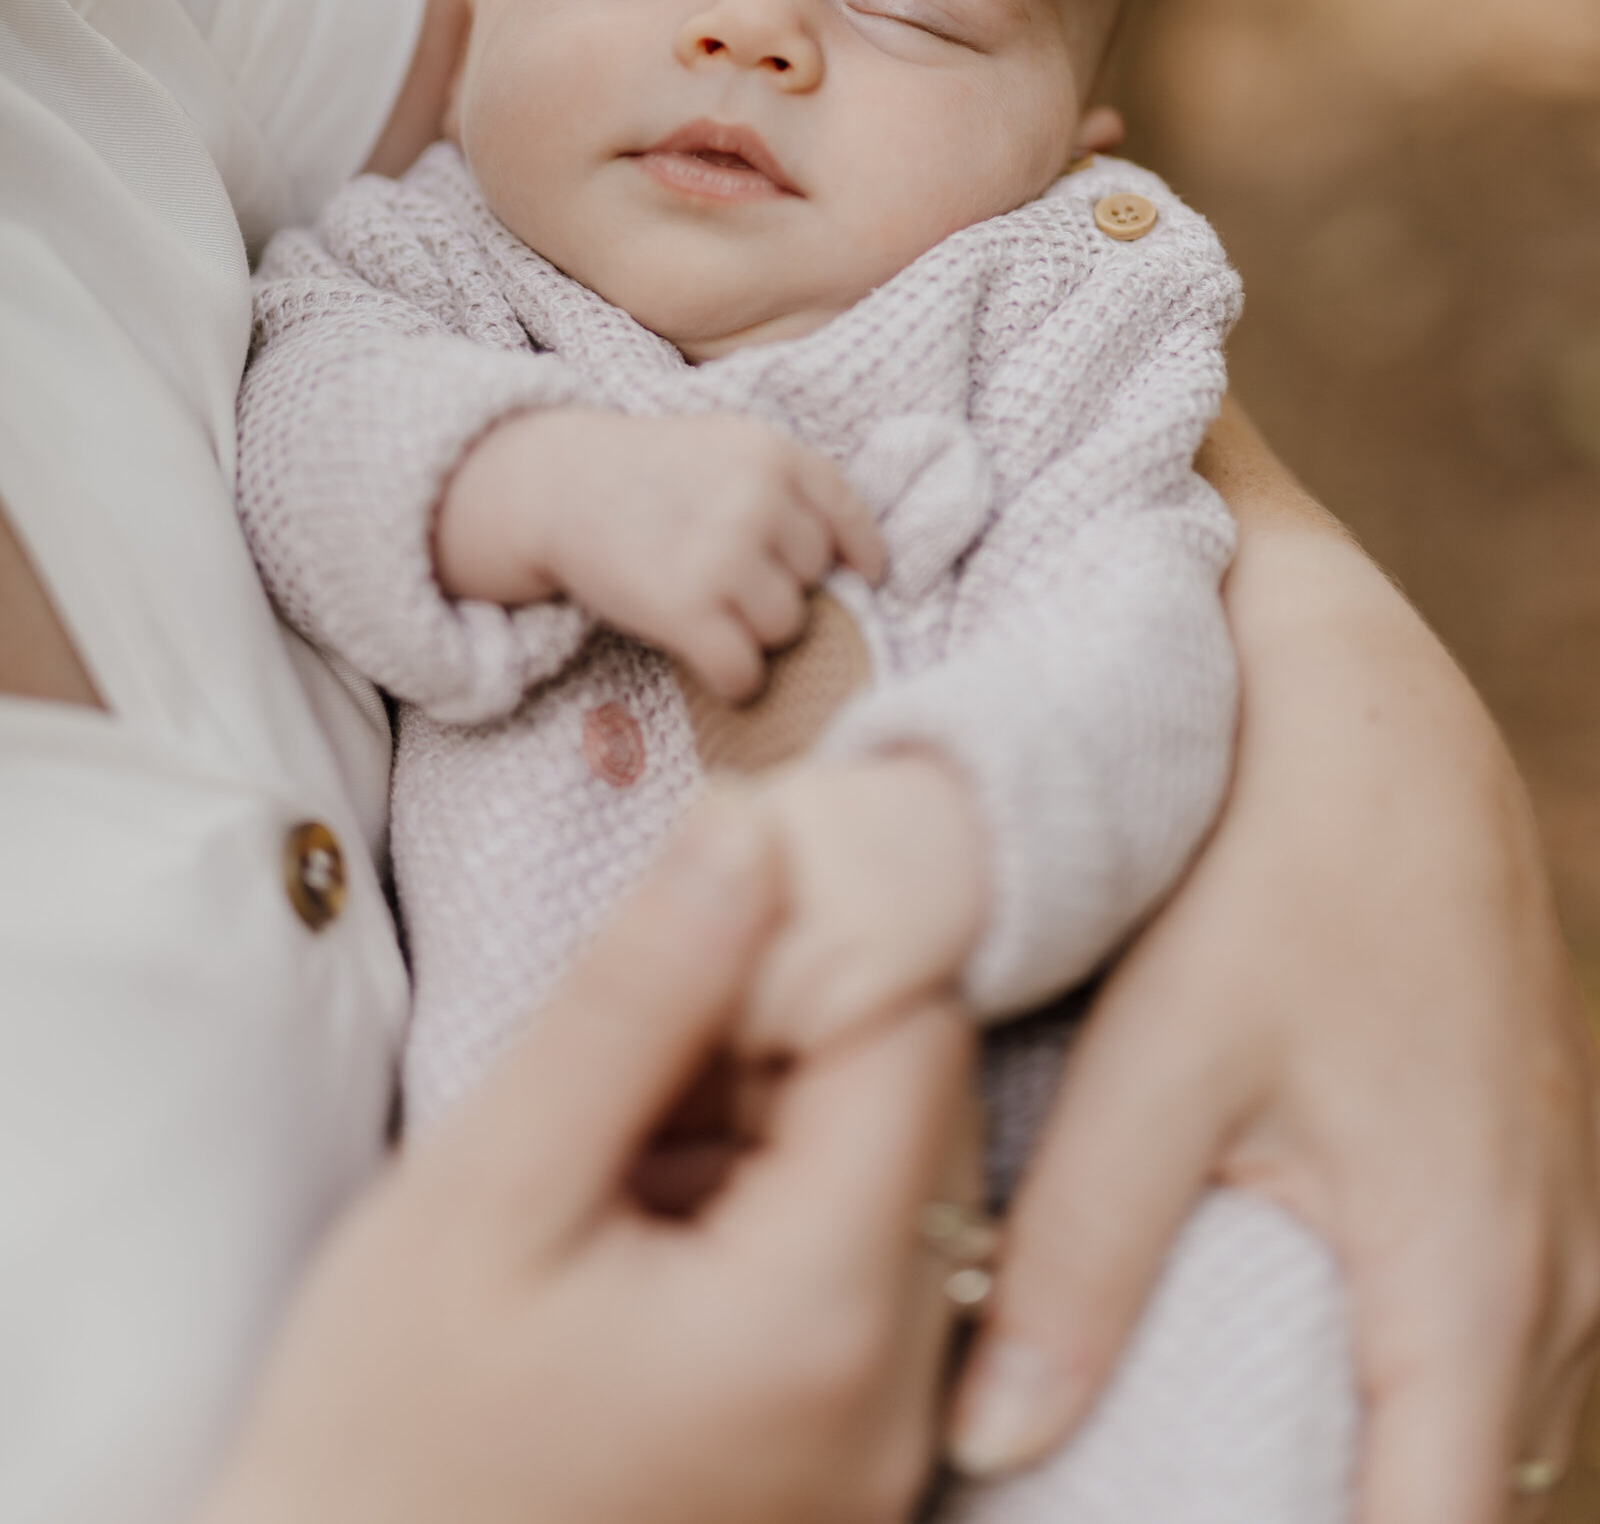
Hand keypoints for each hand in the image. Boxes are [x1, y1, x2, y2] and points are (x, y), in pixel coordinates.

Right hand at [200, 797, 972, 1523]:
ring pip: (889, 1179)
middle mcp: (897, 1397)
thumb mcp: (485, 1193)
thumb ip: (632, 1001)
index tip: (707, 895)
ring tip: (618, 1132)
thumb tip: (745, 825)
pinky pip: (856, 1273)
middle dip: (796, 1018)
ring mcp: (879, 1449)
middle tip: (640, 1014)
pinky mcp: (842, 1466)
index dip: (826, 926)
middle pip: (917, 1105)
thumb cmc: (386, 1440)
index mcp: (822, 1319)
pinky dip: (766, 1203)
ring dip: (774, 1108)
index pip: (914, 1029)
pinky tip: (641, 1214)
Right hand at [435, 408, 885, 698]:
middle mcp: (757, 501)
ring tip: (708, 608)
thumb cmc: (645, 471)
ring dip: (753, 631)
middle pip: (815, 578)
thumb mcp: (723, 444)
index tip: (865, 578)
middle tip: (726, 577)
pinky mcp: (686, 610)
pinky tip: (708, 659)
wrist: (555, 486)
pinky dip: (733, 678)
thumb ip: (786, 485)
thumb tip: (856, 562)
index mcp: (772, 454)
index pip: (846, 514)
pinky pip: (744, 671)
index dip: (859, 553)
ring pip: (785, 628)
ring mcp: (723, 556)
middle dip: (780, 585)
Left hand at [947, 445, 1599, 1523]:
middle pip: (1445, 1492)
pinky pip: (1474, 1320)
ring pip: (1464, 1408)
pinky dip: (1379, 1358)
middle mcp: (1550, 1270)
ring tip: (1175, 1437)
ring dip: (1346, 1444)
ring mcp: (1554, 1208)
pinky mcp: (1521, 1149)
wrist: (1368, 691)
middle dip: (1307, 1508)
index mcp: (1469, 1276)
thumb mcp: (1163, 1054)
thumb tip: (995, 1442)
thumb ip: (1080, 1256)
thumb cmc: (1271, 857)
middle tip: (1133, 1496)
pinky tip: (1254, 1325)